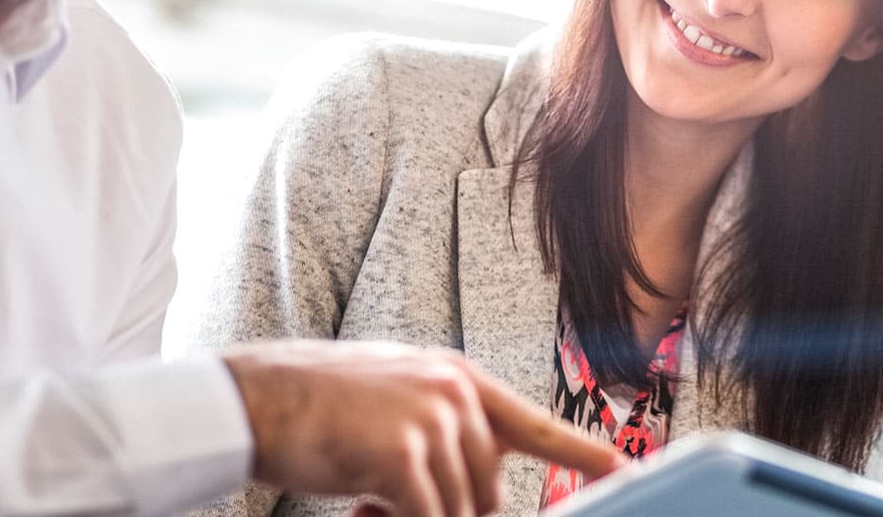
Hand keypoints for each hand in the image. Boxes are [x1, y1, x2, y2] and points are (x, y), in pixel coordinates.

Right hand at [222, 340, 623, 516]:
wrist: (258, 397)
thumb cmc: (319, 405)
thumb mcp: (396, 402)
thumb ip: (444, 432)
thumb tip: (474, 488)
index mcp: (458, 379)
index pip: (534, 423)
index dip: (581, 451)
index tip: (624, 469)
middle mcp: (456, 393)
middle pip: (488, 491)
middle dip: (448, 514)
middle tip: (383, 507)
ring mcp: (433, 419)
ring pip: (458, 511)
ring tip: (363, 501)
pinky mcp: (404, 453)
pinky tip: (357, 507)